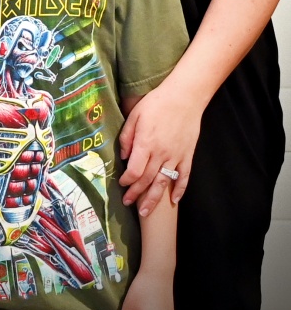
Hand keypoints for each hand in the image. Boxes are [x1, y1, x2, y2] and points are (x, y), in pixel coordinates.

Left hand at [119, 83, 200, 214]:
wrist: (184, 97)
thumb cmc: (157, 103)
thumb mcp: (135, 115)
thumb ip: (127, 136)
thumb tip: (124, 156)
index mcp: (146, 143)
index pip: (135, 171)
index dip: (127, 180)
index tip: (122, 183)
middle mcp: (161, 153)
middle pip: (147, 180)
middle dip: (136, 194)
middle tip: (128, 203)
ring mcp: (176, 156)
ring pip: (164, 183)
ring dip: (154, 199)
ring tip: (146, 212)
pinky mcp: (188, 155)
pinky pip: (184, 176)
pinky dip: (180, 190)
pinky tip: (174, 200)